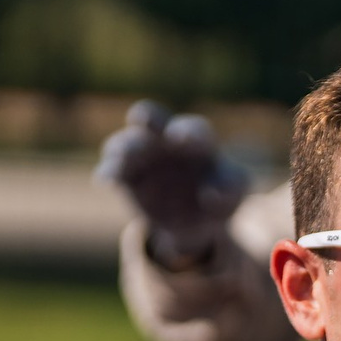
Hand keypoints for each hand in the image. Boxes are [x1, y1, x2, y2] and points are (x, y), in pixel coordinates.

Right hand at [96, 99, 246, 267]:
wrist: (195, 225)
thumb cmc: (220, 199)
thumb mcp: (235, 194)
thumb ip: (231, 188)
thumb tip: (211, 193)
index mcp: (197, 140)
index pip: (193, 130)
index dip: (187, 131)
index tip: (180, 138)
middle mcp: (166, 141)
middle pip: (153, 119)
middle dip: (147, 115)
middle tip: (140, 117)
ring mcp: (144, 157)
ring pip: (127, 144)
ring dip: (123, 147)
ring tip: (121, 157)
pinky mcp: (127, 178)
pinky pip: (113, 171)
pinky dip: (108, 172)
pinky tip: (106, 179)